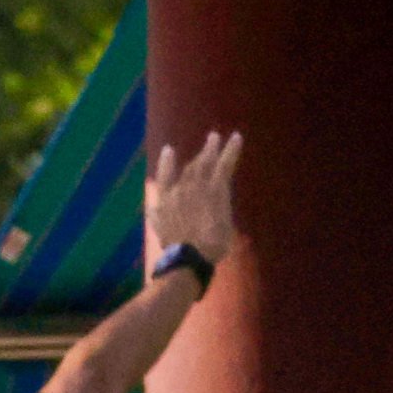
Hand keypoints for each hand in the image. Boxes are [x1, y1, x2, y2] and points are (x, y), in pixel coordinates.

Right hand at [146, 130, 242, 268]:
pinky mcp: (216, 189)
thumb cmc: (175, 251)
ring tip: (217, 136)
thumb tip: (155, 209)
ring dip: (212, 148)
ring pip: (205, 162)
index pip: (164, 177)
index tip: (169, 150)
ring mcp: (197, 188)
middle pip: (190, 168)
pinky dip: (231, 150)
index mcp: (163, 202)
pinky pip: (225, 164)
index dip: (166, 163)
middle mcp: (178, 190)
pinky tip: (237, 137)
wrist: (188, 255)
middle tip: (209, 140)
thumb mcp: (160, 232)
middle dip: (199, 155)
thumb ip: (159, 217)